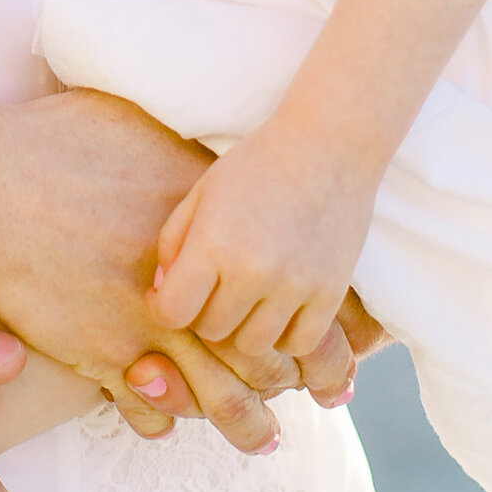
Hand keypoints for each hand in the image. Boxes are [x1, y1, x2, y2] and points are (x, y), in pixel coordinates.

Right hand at [0, 89, 317, 452]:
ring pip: (223, 397)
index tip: (323, 334)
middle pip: (268, 352)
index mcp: (212, 227)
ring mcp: (155, 328)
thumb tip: (189, 127)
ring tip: (264, 437)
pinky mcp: (108, 357)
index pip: (286, 287)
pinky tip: (170, 422)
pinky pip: (153, 410)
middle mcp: (197, 284)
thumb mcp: (130, 121)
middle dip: (292, 379)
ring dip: (248, 423)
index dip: (314, 321)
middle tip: (307, 392)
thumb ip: (172, 136)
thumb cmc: (49, 143)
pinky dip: (165, 420)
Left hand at [150, 127, 377, 363]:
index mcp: (213, 244)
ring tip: (246, 299)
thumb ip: (173, 243)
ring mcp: (294, 287)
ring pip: (253, 346)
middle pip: (211, 331)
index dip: (162, 308)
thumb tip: (163, 292)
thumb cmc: (256, 165)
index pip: (173, 312)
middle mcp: (252, 272)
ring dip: (243, 328)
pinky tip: (279, 308)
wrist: (328, 145)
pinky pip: (298, 344)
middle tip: (212, 288)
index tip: (168, 294)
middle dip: (203, 313)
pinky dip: (284, 335)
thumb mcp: (201, 192)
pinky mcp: (329, 294)